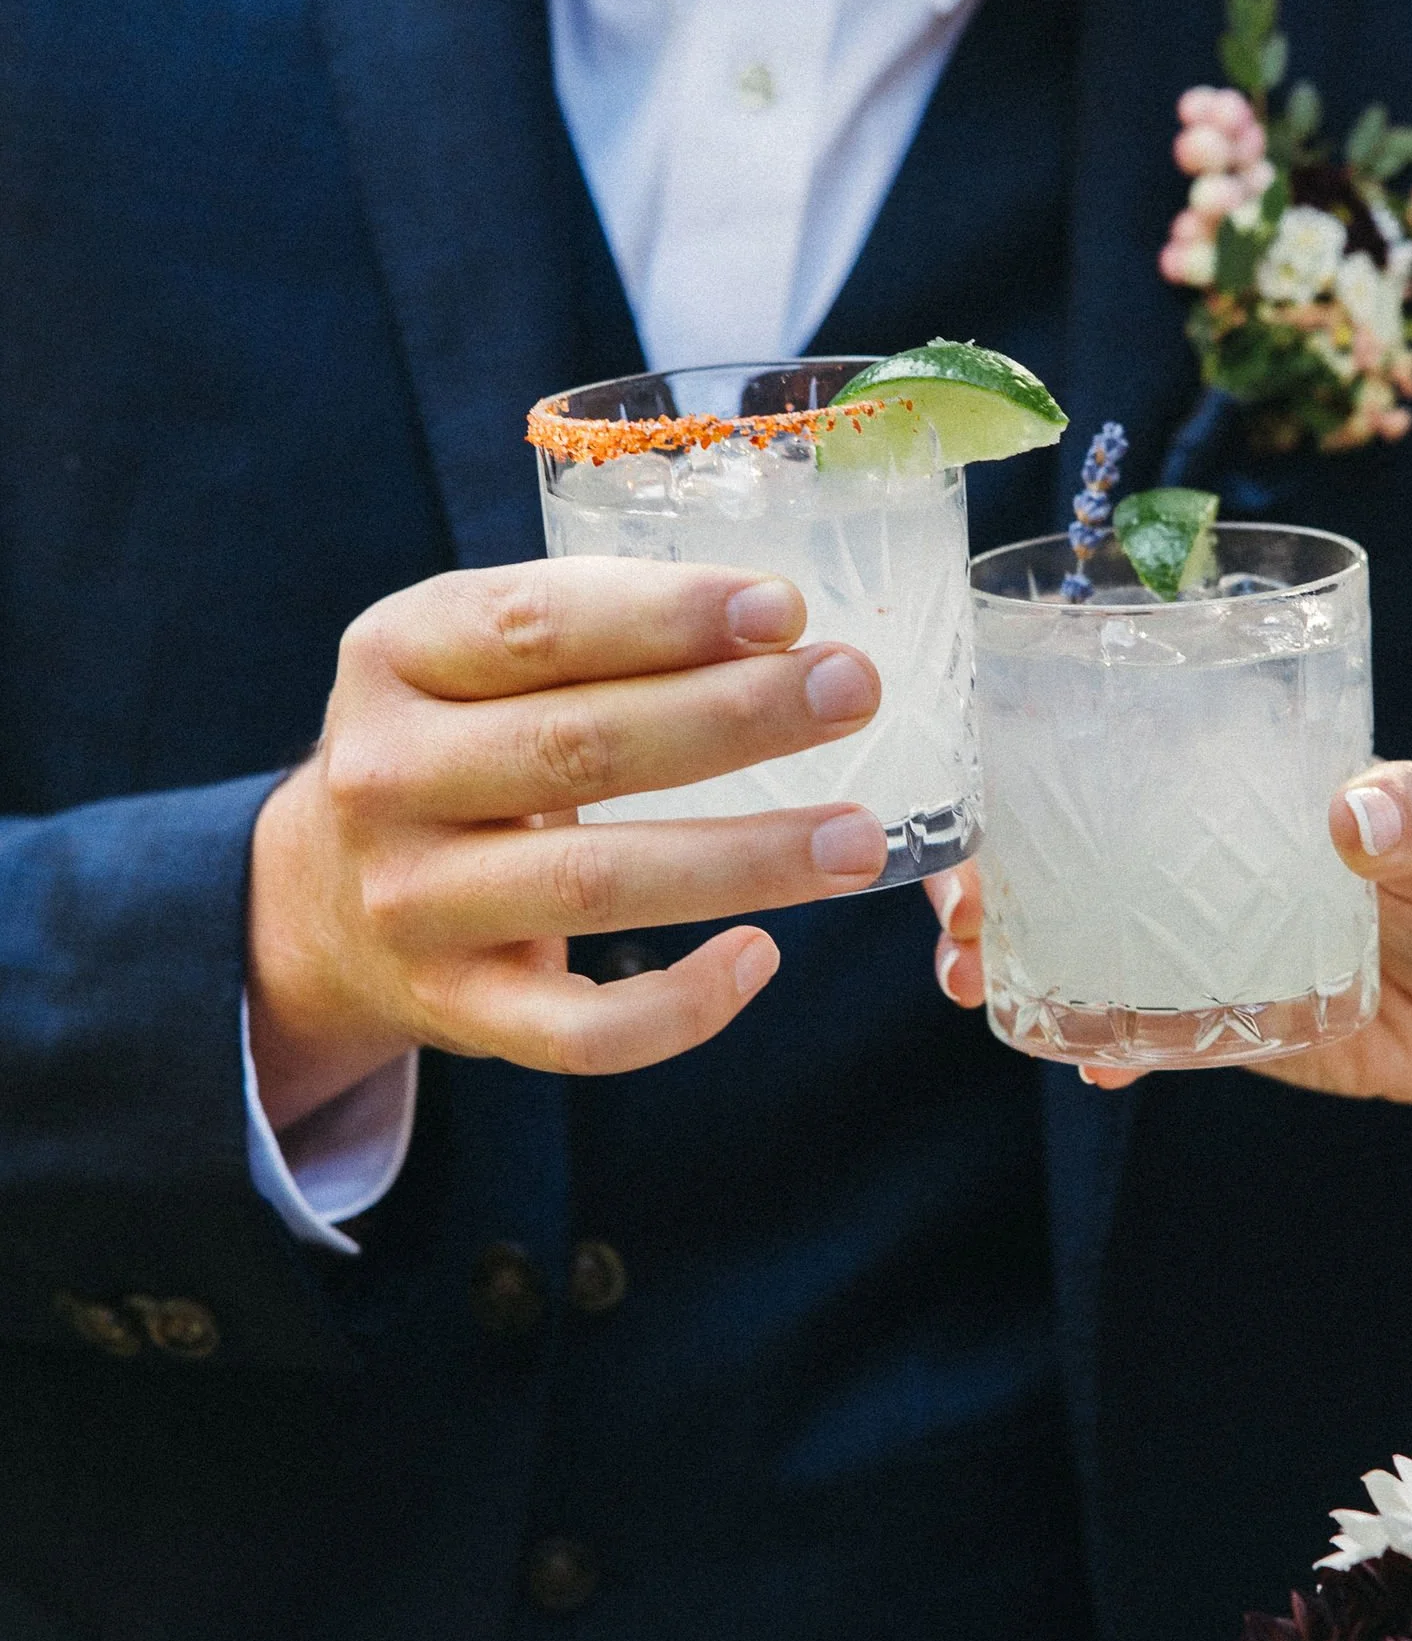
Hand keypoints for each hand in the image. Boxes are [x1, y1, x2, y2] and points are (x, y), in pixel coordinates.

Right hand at [249, 557, 889, 1129]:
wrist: (323, 901)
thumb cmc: (454, 745)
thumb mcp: (471, 658)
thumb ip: (591, 626)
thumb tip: (777, 622)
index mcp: (393, 657)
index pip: (534, 626)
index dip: (665, 616)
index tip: (785, 608)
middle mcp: (386, 779)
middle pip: (577, 748)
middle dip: (731, 719)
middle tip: (852, 693)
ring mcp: (414, 905)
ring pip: (595, 886)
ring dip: (743, 861)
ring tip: (860, 841)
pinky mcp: (457, 1010)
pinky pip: (582, 1031)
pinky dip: (681, 1006)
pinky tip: (762, 956)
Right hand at [926, 766, 1411, 1100]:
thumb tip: (1360, 814)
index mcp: (1228, 782)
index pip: (1100, 754)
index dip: (1013, 770)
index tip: (967, 792)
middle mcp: (1191, 858)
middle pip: (1052, 856)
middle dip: (980, 878)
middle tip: (955, 909)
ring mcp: (1192, 944)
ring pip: (1072, 945)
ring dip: (1010, 961)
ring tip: (973, 984)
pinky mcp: (1212, 1023)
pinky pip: (1135, 1031)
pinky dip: (1101, 1045)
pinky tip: (1089, 1063)